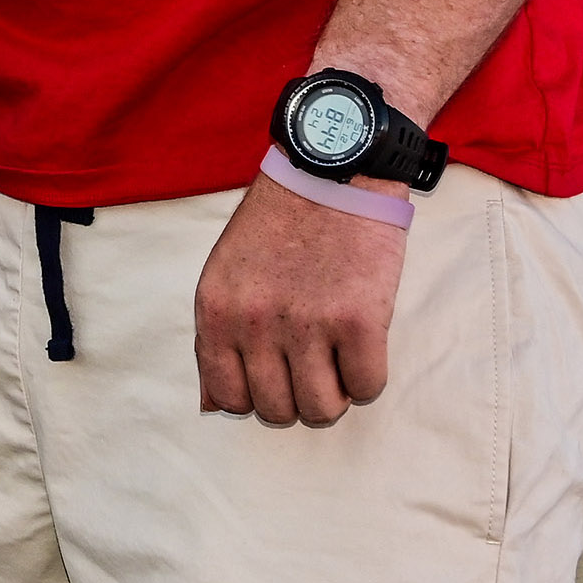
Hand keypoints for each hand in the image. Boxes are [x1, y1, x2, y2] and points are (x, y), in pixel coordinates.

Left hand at [193, 172, 405, 425]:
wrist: (331, 172)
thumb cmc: (278, 225)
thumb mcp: (225, 274)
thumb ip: (217, 336)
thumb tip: (215, 406)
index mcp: (216, 311)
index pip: (228, 398)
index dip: (256, 397)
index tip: (275, 377)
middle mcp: (255, 323)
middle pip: (277, 411)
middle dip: (297, 397)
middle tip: (312, 366)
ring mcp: (308, 324)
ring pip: (322, 410)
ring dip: (335, 394)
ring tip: (337, 360)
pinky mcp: (360, 321)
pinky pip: (367, 387)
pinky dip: (367, 377)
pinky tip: (362, 347)